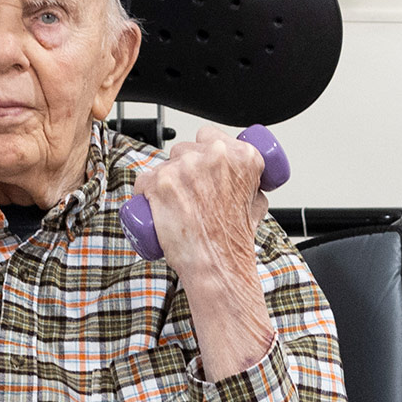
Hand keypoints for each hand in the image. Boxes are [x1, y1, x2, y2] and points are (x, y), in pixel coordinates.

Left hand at [135, 127, 278, 374]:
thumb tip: (246, 181)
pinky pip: (144, 179)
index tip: (203, 168)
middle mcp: (214, 155)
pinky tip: (155, 207)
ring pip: (166, 163)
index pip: (211, 136)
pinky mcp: (161, 182)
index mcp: (242, 156)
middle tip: (190, 194)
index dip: (204, 152)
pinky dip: (146, 192)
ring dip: (166, 179)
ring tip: (176, 206)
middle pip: (186, 148)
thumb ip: (252, 184)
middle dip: (185, 168)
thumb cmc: (234, 241)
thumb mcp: (256, 205)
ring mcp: (185, 167)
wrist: (217, 265)